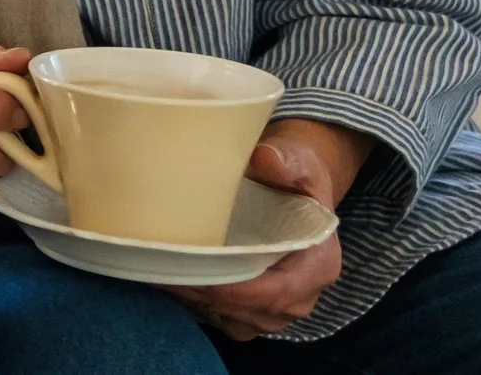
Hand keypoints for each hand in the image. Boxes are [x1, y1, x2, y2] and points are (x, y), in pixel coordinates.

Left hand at [163, 119, 373, 340]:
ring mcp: (279, 310)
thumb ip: (285, 160)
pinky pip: (226, 319)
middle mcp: (302, 296)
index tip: (198, 274)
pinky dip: (198, 305)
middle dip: (207, 296)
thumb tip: (265, 159)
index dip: (236, 290)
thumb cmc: (296, 175)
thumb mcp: (298, 160)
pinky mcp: (256, 311)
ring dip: (197, 303)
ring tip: (160, 275)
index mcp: (319, 264)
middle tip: (162, 271)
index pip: (278, 292)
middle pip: (252, 311)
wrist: (294, 189)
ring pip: (235, 320)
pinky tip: (172, 281)